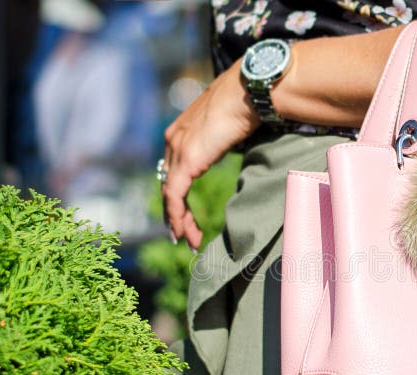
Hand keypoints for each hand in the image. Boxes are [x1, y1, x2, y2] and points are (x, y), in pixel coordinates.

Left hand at [162, 61, 259, 249]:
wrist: (249, 92)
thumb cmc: (247, 105)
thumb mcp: (228, 127)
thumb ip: (221, 141)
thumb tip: (232, 147)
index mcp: (181, 132)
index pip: (172, 171)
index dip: (177, 196)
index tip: (186, 216)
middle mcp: (173, 140)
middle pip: (168, 185)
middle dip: (176, 213)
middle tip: (184, 236)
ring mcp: (178, 149)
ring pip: (170, 194)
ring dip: (178, 221)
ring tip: (188, 241)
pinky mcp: (187, 160)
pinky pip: (175, 195)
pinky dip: (178, 216)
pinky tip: (184, 231)